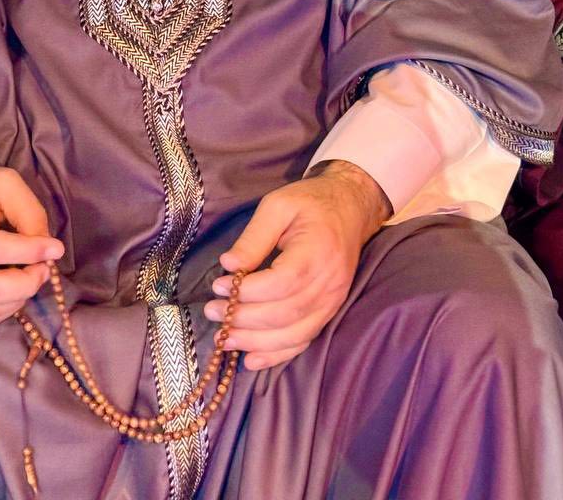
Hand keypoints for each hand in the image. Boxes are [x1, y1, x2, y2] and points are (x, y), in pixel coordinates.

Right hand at [0, 150, 63, 323]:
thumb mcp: (4, 183)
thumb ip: (29, 212)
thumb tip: (47, 250)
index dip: (29, 252)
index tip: (55, 248)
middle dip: (25, 284)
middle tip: (44, 269)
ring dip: (18, 297)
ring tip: (30, 273)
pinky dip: (5, 305)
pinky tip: (12, 284)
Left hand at [204, 160, 389, 371]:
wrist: (350, 208)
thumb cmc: (310, 202)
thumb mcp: (278, 205)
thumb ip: (254, 237)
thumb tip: (229, 265)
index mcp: (317, 252)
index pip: (281, 283)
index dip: (247, 291)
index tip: (217, 285)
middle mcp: (329, 283)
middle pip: (285, 314)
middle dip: (244, 318)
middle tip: (211, 311)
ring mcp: (332, 301)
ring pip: (293, 334)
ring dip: (255, 342)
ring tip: (223, 337)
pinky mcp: (330, 311)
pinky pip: (304, 340)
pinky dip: (277, 355)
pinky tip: (251, 359)